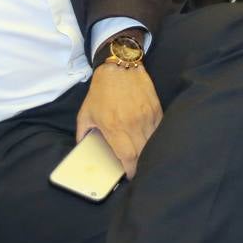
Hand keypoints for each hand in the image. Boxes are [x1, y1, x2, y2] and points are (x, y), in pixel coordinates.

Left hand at [76, 64, 161, 178]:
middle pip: (142, 153)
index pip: (128, 157)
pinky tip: (151, 141)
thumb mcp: (85, 113)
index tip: (130, 176)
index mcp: (114, 127)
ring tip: (145, 157)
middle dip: (140, 165)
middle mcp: (133, 124)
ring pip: (153, 143)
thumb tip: (83, 148)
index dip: (131, 170)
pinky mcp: (156, 109)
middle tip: (137, 169)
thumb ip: (82, 134)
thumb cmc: (101, 91)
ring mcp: (147, 116)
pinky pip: (159, 129)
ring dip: (149, 152)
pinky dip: (156, 138)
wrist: (119, 66)